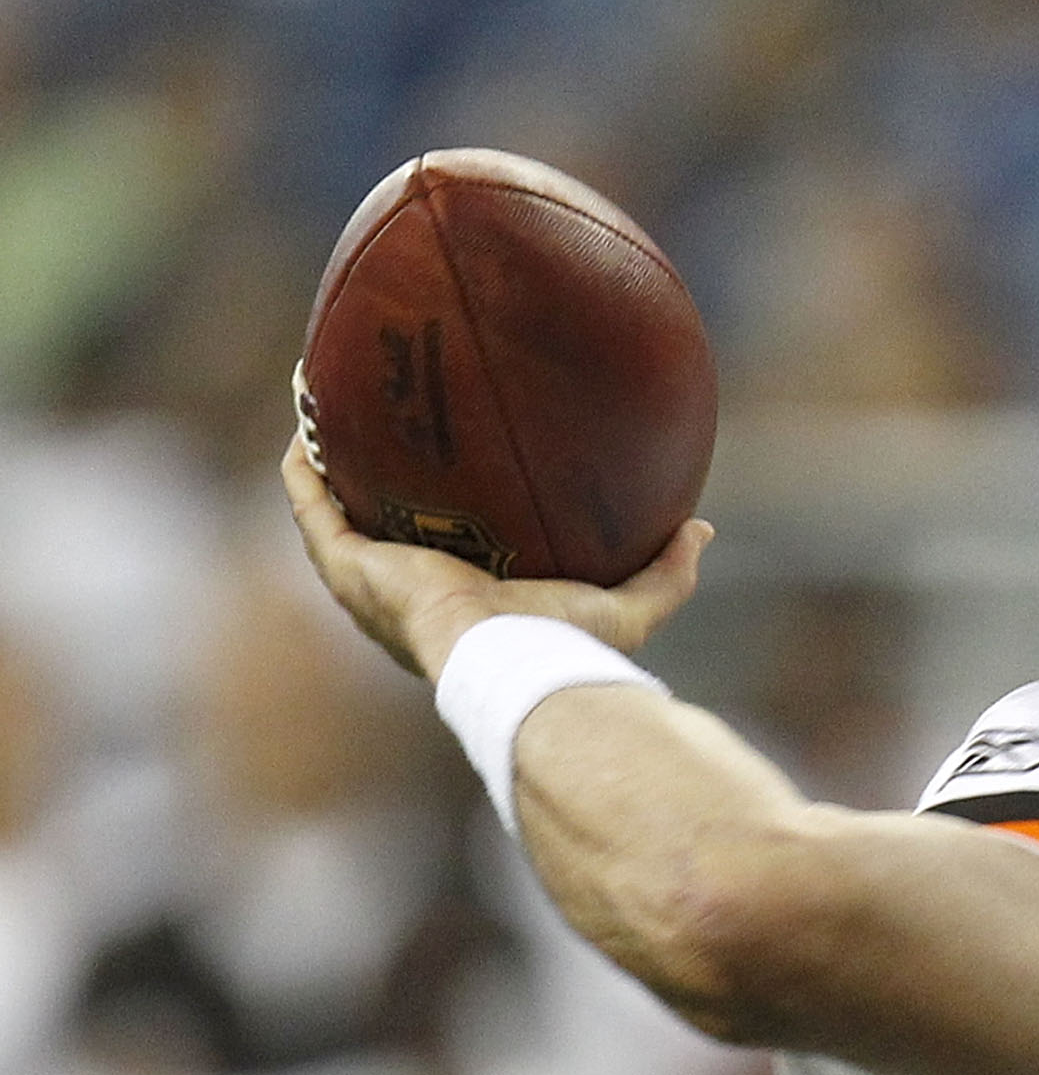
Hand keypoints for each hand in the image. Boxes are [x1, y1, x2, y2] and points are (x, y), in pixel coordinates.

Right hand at [280, 434, 711, 680]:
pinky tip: (304, 422)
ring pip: (334, 513)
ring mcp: (371, 581)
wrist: (506, 660)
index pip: (450, 559)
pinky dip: (303, 465)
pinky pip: (311, 505)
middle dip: (378, 486)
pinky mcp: (347, 565)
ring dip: (327, 465)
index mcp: (466, 604)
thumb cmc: (563, 644)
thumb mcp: (627, 605)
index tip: (455, 480)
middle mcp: (410, 595)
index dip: (446, 521)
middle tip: (385, 434)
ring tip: (325, 414)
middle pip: (384, 530)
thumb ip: (666, 571)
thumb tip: (700, 529)